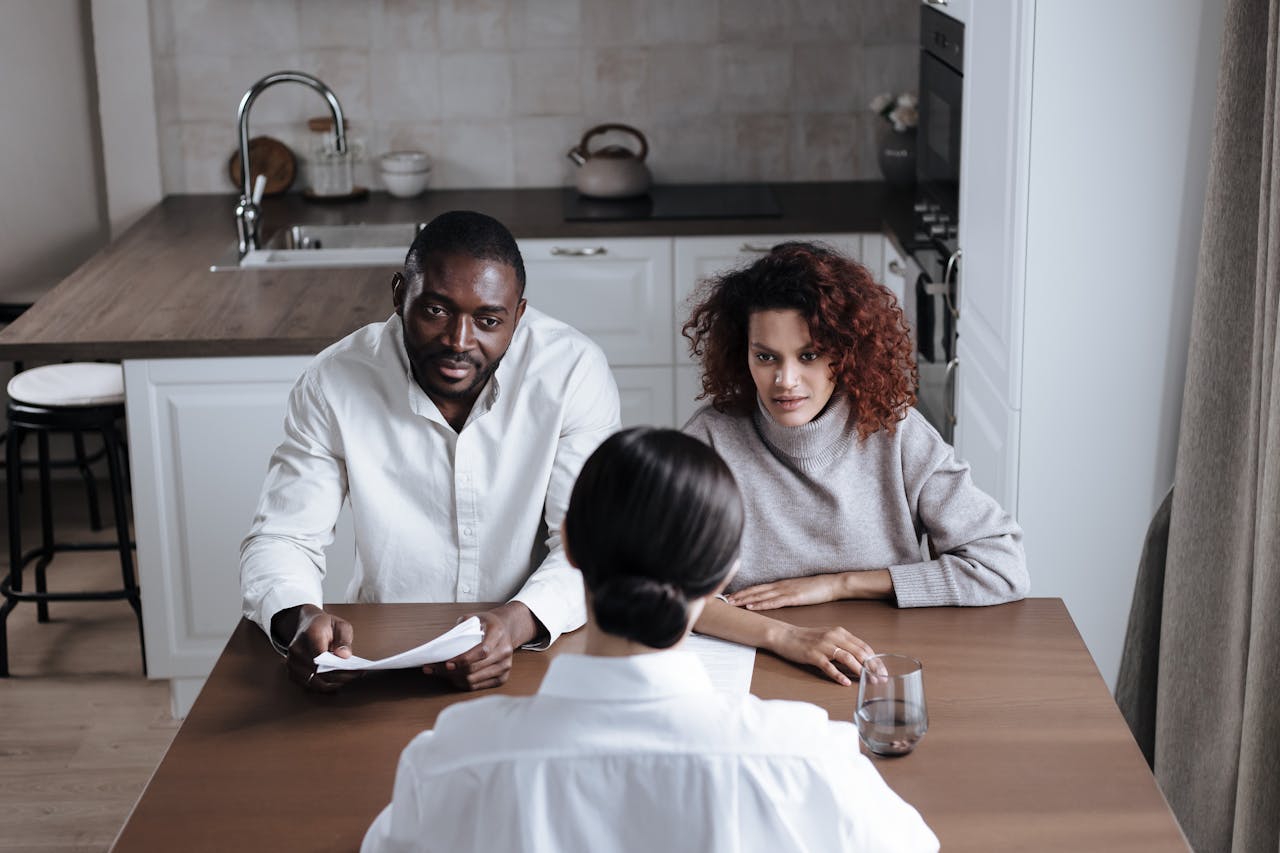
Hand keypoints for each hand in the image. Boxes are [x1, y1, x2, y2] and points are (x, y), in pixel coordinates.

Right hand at [276, 604, 362, 693]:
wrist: (307, 625)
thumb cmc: (325, 625)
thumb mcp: (341, 625)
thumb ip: (344, 640)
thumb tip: (344, 656)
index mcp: (311, 634)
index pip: (321, 656)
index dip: (337, 666)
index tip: (353, 670)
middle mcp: (297, 649)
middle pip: (318, 672)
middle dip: (339, 677)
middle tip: (355, 676)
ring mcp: (292, 662)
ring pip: (314, 682)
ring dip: (332, 684)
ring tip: (347, 679)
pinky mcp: (292, 672)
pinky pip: (309, 686)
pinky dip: (323, 686)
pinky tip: (335, 681)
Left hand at [423, 602, 535, 691]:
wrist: (506, 629)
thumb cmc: (486, 624)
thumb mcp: (474, 618)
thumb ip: (460, 629)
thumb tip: (441, 646)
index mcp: (498, 633)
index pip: (482, 651)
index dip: (463, 660)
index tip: (447, 663)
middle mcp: (504, 651)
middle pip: (474, 668)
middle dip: (450, 671)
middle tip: (432, 668)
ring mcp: (505, 666)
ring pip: (473, 680)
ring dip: (453, 678)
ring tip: (438, 673)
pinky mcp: (502, 678)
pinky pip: (477, 686)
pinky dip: (461, 683)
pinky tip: (451, 677)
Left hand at [727, 574, 847, 610]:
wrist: (832, 584)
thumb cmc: (817, 588)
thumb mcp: (798, 590)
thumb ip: (785, 593)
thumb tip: (775, 599)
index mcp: (781, 584)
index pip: (758, 587)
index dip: (743, 591)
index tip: (731, 595)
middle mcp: (780, 585)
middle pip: (755, 590)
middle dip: (739, 595)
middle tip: (724, 600)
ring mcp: (786, 590)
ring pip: (761, 595)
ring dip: (745, 599)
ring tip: (732, 603)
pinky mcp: (793, 597)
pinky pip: (774, 602)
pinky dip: (761, 604)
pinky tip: (752, 606)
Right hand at [767, 623, 875, 686]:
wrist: (784, 635)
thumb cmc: (807, 638)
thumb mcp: (828, 637)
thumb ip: (844, 645)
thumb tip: (861, 660)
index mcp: (840, 632)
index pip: (863, 646)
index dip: (875, 659)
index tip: (882, 671)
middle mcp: (834, 637)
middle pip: (859, 652)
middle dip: (872, 666)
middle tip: (880, 679)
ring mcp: (823, 645)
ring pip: (847, 658)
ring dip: (860, 670)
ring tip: (868, 681)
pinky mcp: (813, 655)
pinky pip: (829, 666)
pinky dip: (838, 675)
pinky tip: (845, 683)